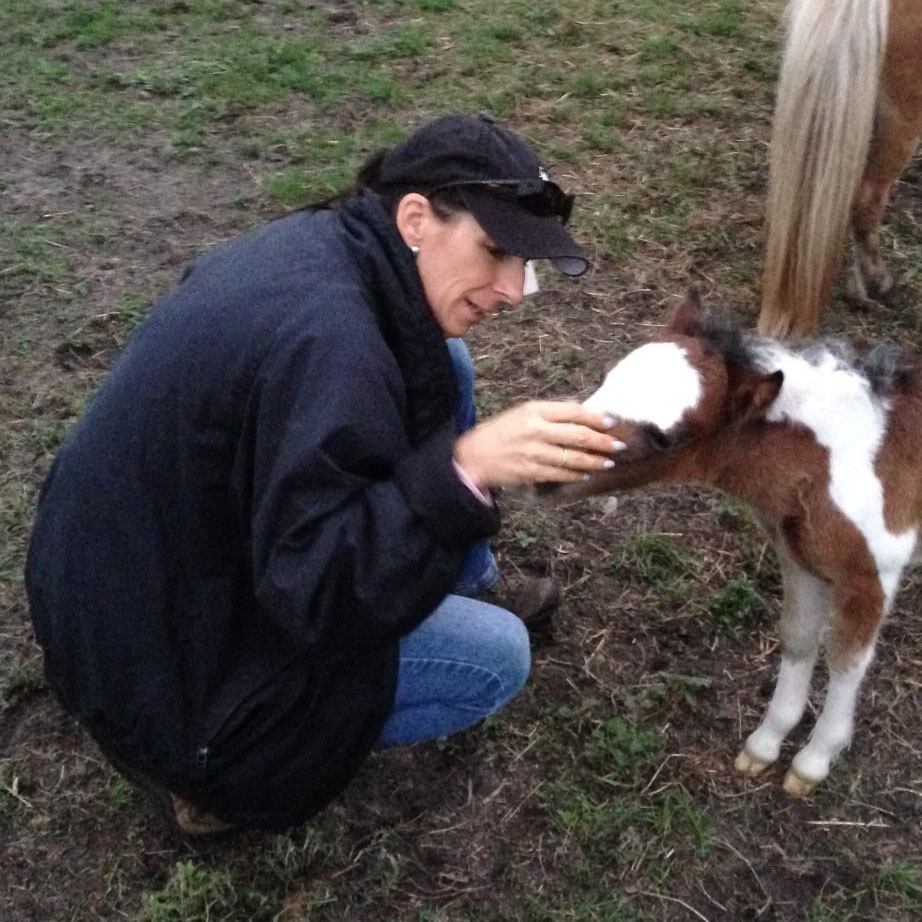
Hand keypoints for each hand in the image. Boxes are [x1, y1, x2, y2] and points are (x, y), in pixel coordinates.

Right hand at [453, 400, 624, 487]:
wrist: (475, 455)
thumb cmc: (503, 431)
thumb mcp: (524, 413)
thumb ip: (552, 414)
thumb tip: (585, 416)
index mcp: (535, 410)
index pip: (573, 412)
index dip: (596, 418)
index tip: (611, 423)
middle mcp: (535, 430)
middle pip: (578, 436)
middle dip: (602, 442)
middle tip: (619, 445)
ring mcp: (533, 453)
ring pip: (572, 458)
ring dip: (594, 461)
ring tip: (608, 462)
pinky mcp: (530, 472)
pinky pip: (560, 474)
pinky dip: (576, 475)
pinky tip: (586, 474)